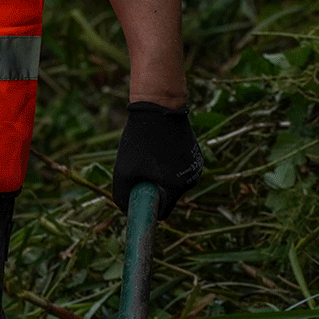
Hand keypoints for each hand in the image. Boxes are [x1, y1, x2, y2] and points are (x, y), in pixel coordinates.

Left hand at [113, 101, 203, 218]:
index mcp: (178, 187)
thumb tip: (126, 210)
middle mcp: (192, 180)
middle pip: (166, 196)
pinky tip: (157, 145)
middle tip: (137, 168)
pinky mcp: (194, 154)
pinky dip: (164, 163)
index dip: (146, 208)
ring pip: (171, 181)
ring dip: (157, 174)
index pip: (162, 212)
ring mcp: (196, 166)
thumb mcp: (124, 170)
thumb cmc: (140, 139)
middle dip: (150, 187)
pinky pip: (176, 168)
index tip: (135, 197)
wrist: (158, 107)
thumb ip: (123, 195)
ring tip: (147, 153)